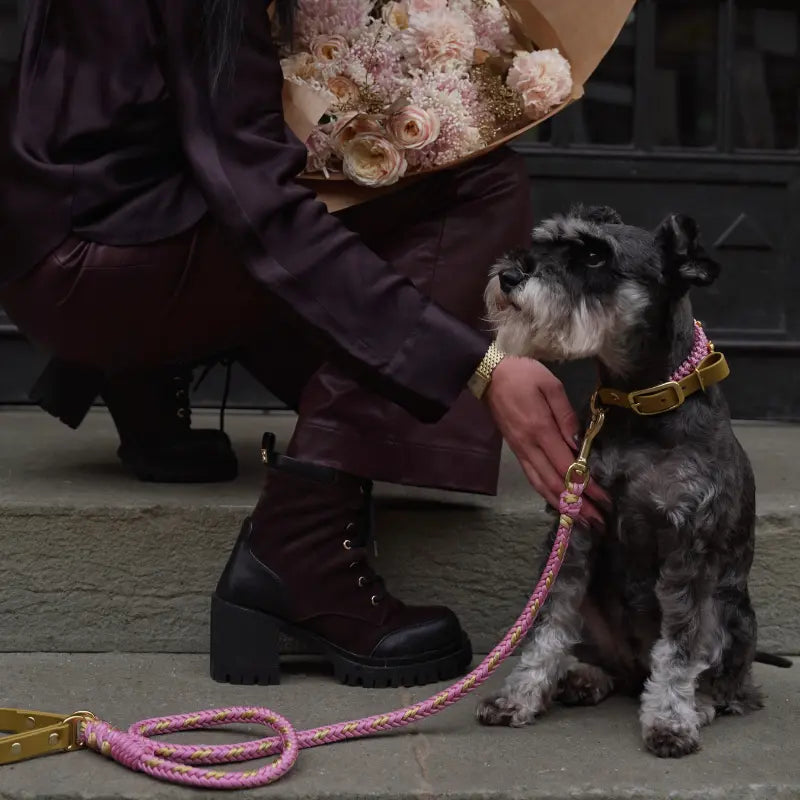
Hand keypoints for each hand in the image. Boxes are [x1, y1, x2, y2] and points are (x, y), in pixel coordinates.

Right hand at [484, 356, 608, 529]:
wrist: (488, 374)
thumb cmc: (522, 375)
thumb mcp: (550, 385)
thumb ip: (566, 415)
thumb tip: (578, 444)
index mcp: (540, 430)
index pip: (567, 467)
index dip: (587, 487)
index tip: (605, 500)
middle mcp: (529, 446)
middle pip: (554, 483)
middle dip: (577, 505)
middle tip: (598, 521)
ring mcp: (520, 451)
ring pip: (541, 485)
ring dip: (562, 505)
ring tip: (581, 519)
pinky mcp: (516, 450)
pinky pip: (532, 478)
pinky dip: (546, 494)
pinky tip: (558, 501)